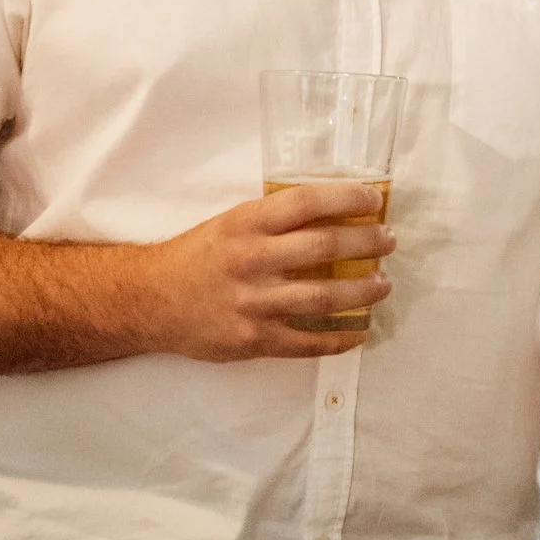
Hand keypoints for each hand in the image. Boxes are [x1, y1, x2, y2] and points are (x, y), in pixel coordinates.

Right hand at [145, 183, 395, 361]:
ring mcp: (254, 303)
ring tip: (383, 285)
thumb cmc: (199, 256)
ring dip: (362, 291)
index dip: (348, 197)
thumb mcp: (232, 223)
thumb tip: (334, 211)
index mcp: (247, 223)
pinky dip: (338, 339)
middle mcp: (253, 260)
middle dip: (367, 242)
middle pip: (326, 246)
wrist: (152, 300)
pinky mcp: (253, 339)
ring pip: (324, 297)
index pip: (308, 202)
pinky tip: (358, 333)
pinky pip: (306, 342)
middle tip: (387, 241)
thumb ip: (275, 220)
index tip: (374, 198)